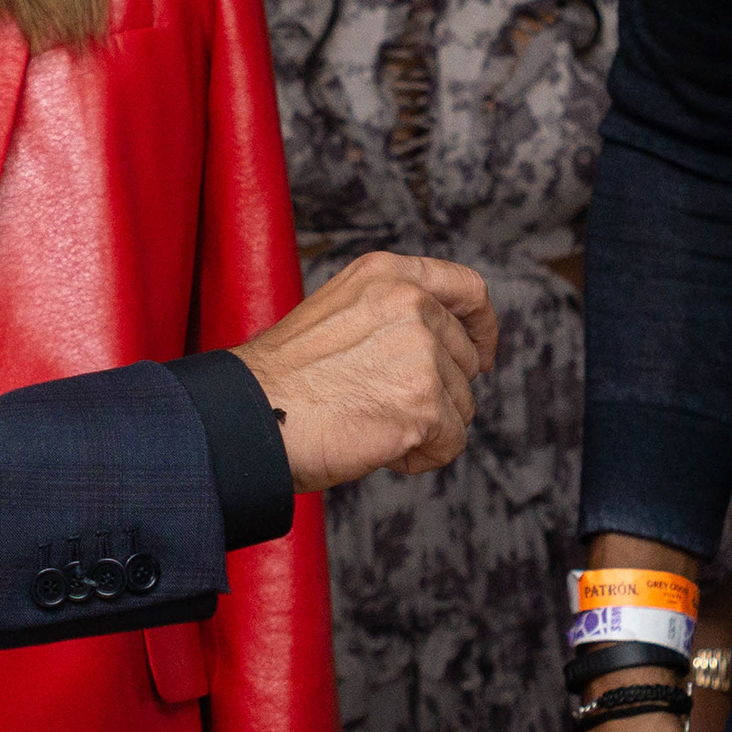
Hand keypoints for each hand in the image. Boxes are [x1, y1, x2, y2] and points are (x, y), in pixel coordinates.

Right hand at [232, 251, 493, 492]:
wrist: (249, 416)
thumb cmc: (283, 378)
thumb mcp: (339, 312)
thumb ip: (392, 313)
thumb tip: (444, 344)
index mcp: (388, 275)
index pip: (468, 289)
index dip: (481, 327)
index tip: (481, 355)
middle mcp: (410, 305)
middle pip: (466, 358)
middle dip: (437, 391)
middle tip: (382, 406)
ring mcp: (420, 354)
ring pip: (462, 405)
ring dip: (426, 426)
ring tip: (371, 426)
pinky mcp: (425, 405)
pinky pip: (451, 443)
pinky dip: (420, 456)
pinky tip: (382, 451)